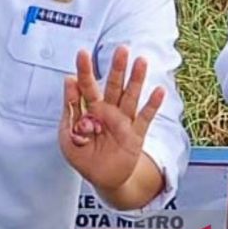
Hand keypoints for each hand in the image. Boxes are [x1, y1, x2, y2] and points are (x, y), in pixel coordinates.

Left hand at [60, 47, 163, 192]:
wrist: (102, 179)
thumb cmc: (82, 154)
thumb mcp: (68, 135)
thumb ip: (70, 109)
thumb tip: (68, 80)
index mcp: (89, 108)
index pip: (86, 85)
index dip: (84, 69)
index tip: (82, 53)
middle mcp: (108, 110)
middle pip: (113, 85)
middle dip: (117, 68)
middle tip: (122, 49)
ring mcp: (123, 121)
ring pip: (131, 96)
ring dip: (136, 79)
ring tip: (141, 61)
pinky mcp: (136, 135)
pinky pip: (145, 118)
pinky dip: (152, 105)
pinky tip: (159, 90)